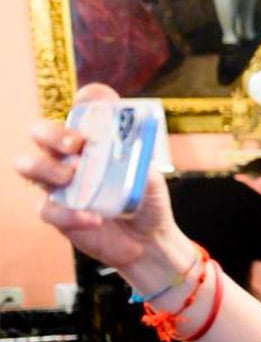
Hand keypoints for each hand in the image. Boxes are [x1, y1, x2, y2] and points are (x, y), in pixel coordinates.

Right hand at [15, 83, 189, 280]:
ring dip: (46, 168)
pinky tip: (94, 218)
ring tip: (72, 177)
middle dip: (53, 133)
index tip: (94, 102)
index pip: (81, 111)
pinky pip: (48, 209)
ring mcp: (58, 184)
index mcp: (92, 141)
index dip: (86, 102)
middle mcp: (68, 157)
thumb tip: (129, 142)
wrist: (149, 240)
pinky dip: (69, 214)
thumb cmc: (146, 200)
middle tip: (76, 145)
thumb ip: (138, 158)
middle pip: (41, 132)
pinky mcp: (57, 214)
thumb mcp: (150, 177)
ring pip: (29, 165)